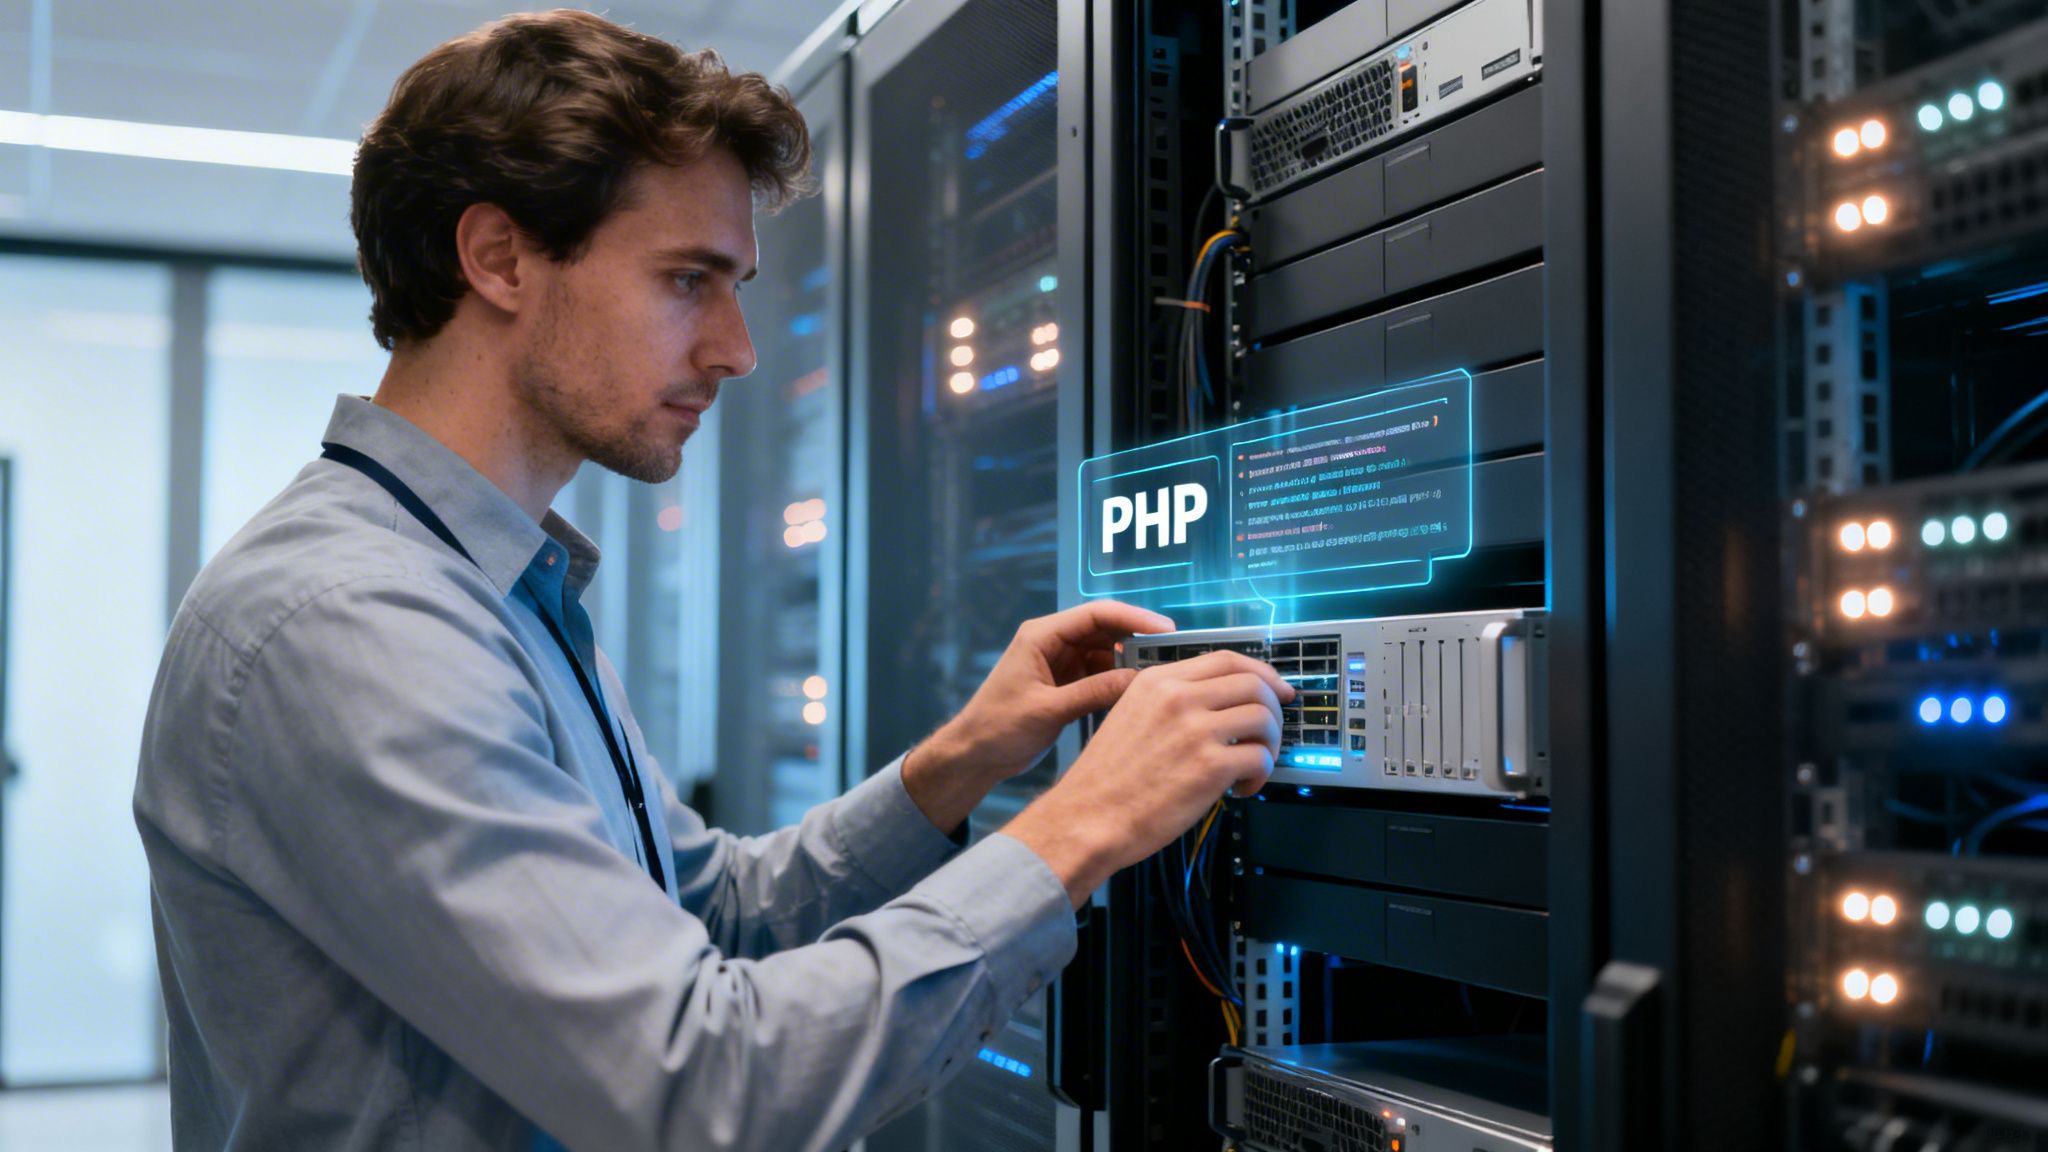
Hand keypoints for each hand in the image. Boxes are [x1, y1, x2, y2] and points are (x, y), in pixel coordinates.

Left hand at [902, 601, 1174, 834]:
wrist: (974, 755)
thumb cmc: (999, 727)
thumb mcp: (1049, 709)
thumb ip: (1094, 692)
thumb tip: (1140, 680)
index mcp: (1042, 635)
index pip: (1096, 614)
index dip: (1134, 618)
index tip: (1165, 630)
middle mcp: (1052, 642)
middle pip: (1105, 629)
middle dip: (1137, 640)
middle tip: (1171, 656)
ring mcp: (1060, 662)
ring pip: (1105, 652)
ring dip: (1129, 661)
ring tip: (1160, 676)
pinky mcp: (1065, 682)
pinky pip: (1099, 673)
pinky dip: (1117, 680)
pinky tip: (1137, 693)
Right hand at [1002, 650, 1295, 905]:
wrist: (1086, 818)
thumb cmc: (1107, 778)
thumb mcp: (1130, 716)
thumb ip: (1171, 702)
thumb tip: (1221, 705)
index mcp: (1158, 681)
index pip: (1227, 659)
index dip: (1262, 673)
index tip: (1278, 691)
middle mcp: (1178, 697)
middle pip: (1254, 685)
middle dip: (1274, 711)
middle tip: (1268, 737)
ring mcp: (1195, 730)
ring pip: (1264, 718)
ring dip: (1270, 744)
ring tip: (1251, 767)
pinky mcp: (1209, 767)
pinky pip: (1260, 758)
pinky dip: (1260, 775)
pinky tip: (1240, 789)